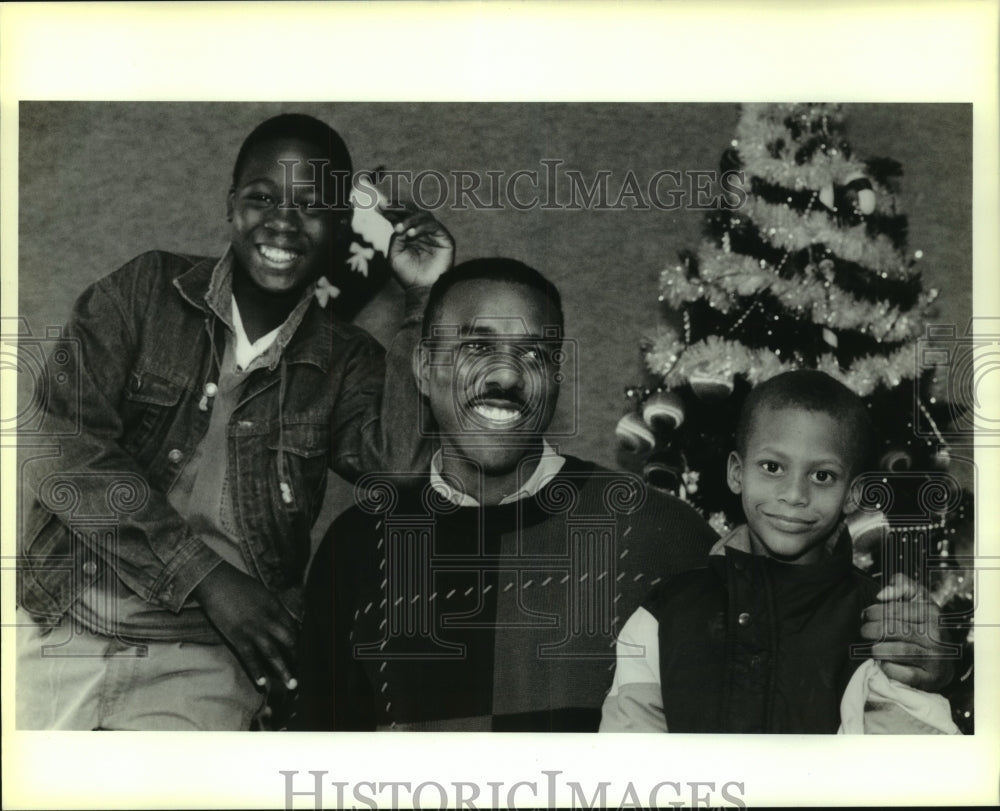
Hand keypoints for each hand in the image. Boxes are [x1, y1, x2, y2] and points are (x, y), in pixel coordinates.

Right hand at [193, 562, 299, 690]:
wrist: (216, 582)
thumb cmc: (238, 585)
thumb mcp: (262, 593)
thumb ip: (271, 607)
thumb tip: (278, 620)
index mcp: (276, 606)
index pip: (292, 627)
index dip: (296, 641)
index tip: (296, 651)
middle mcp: (268, 619)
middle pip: (288, 641)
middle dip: (295, 658)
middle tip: (298, 671)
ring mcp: (253, 630)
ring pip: (273, 653)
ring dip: (284, 670)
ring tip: (291, 684)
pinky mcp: (238, 637)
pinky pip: (250, 658)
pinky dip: (257, 672)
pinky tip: (263, 684)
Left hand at [383, 203, 454, 288]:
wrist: (421, 290)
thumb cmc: (407, 275)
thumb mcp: (395, 255)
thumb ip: (396, 238)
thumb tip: (398, 223)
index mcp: (409, 234)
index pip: (400, 217)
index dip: (390, 210)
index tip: (378, 206)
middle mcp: (422, 231)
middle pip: (412, 211)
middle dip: (398, 207)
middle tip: (387, 206)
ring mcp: (434, 234)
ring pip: (423, 215)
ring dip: (409, 219)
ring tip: (399, 228)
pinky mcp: (445, 239)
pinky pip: (433, 225)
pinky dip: (421, 227)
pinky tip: (410, 234)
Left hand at [860, 572, 956, 691]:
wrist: (943, 659)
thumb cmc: (922, 624)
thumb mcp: (917, 599)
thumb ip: (901, 586)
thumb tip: (881, 595)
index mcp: (932, 613)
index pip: (896, 610)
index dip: (874, 611)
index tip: (865, 615)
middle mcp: (936, 635)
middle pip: (895, 630)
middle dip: (872, 630)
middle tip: (864, 631)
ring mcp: (936, 658)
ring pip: (899, 652)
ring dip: (878, 649)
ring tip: (872, 647)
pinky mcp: (931, 678)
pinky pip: (906, 674)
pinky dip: (889, 668)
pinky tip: (883, 663)